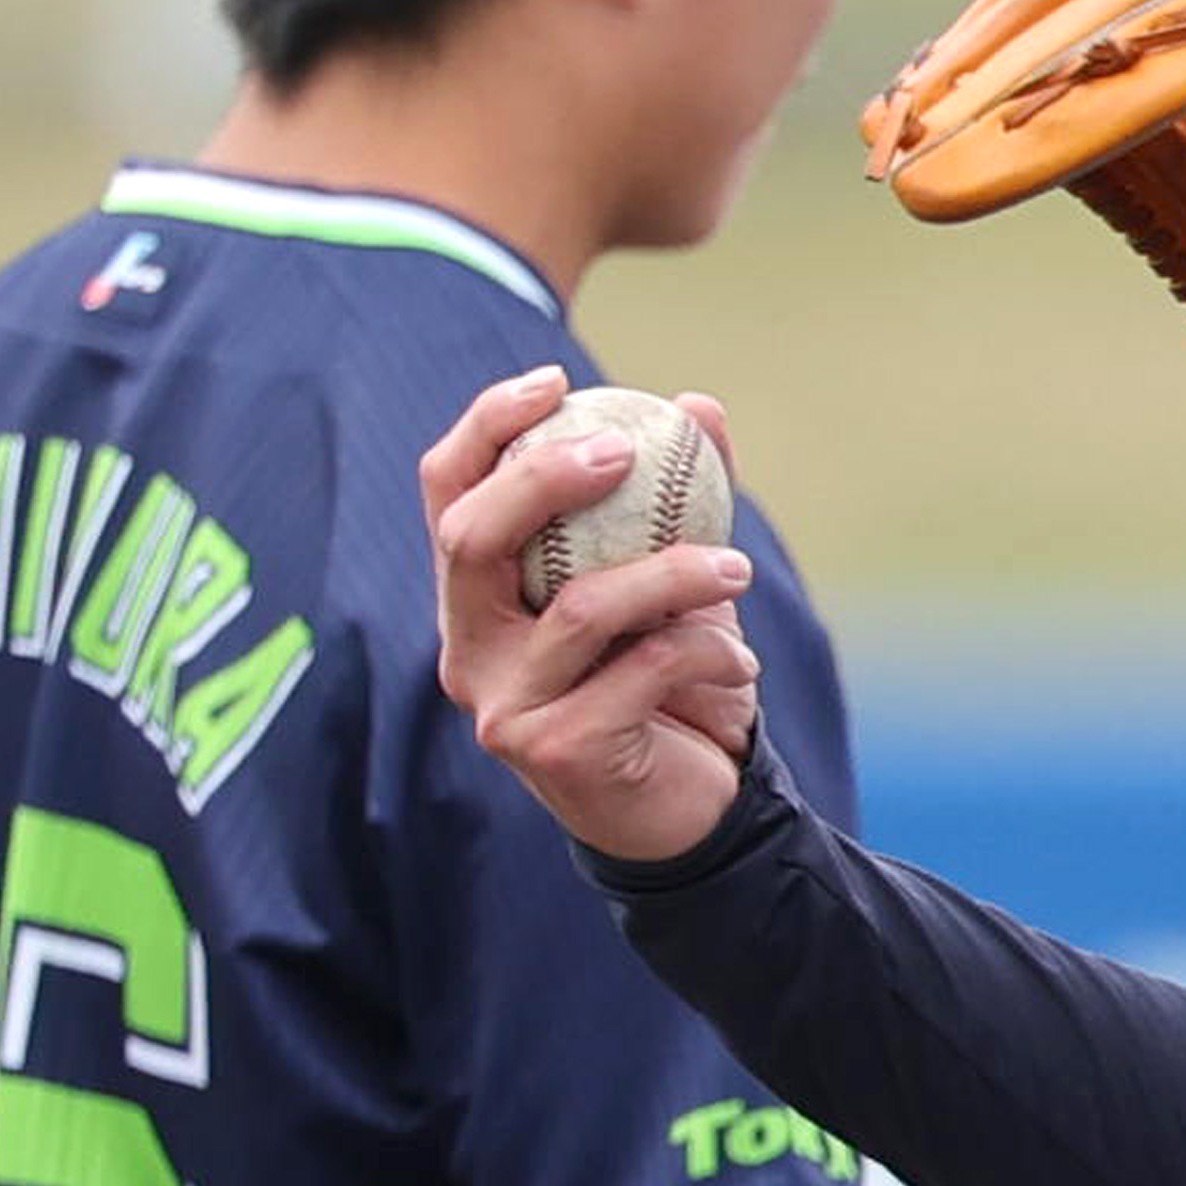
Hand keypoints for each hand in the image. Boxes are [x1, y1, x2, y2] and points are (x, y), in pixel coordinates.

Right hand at [427, 365, 763, 861]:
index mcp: (480, 598)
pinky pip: (643, 667)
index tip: (557, 382)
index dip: (486, 428)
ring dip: (676, 573)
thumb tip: (700, 406)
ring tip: (738, 568)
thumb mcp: (677, 580)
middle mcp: (470, 649)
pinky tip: (738, 662)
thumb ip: (683, 499)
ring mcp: (503, 705)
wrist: (693, 802)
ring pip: (579, 606)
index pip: (447, 496)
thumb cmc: (670, 678)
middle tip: (626, 452)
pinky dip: (706, 648)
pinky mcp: (554, 748)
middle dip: (543, 478)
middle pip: (472, 538)